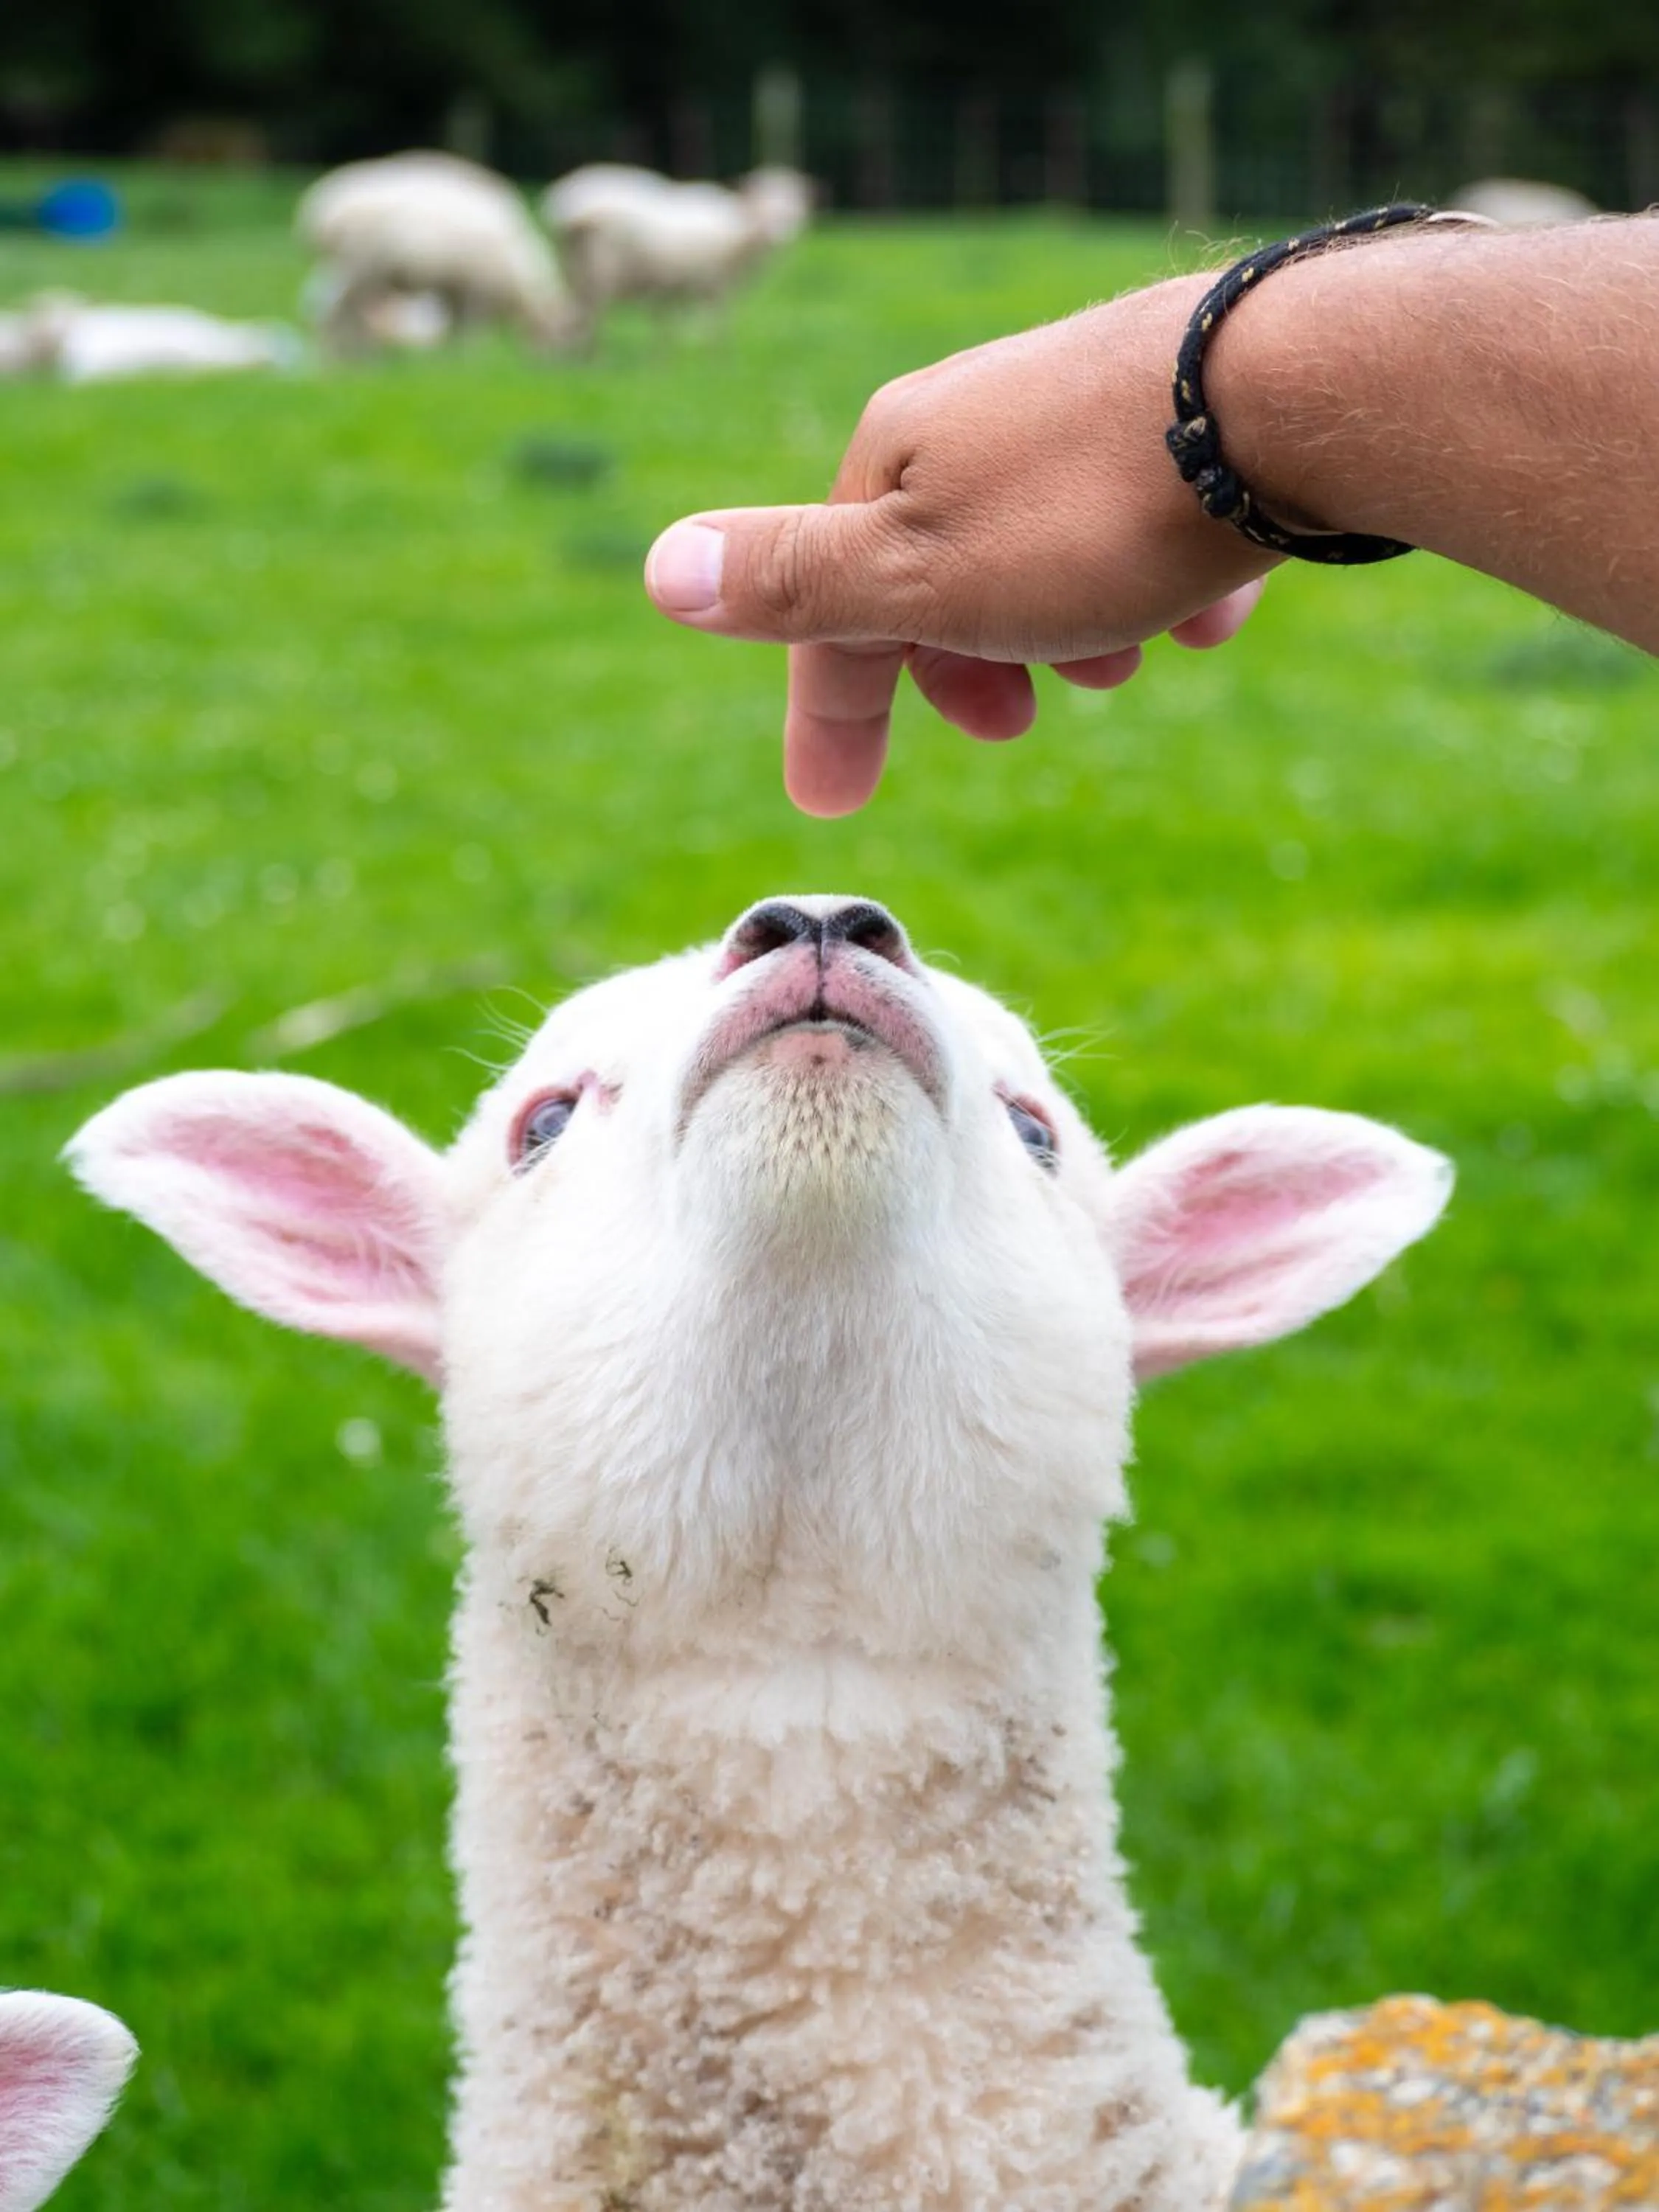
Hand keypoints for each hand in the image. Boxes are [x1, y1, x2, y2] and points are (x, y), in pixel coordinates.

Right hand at [644, 273, 1271, 814]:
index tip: (833, 805)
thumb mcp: (919, 572)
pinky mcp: (1182, 412)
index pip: (832, 605)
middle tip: (1017, 729)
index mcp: (896, 456)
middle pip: (939, 572)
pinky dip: (1156, 584)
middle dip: (961, 668)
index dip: (829, 712)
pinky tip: (1208, 614)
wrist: (1294, 395)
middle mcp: (978, 416)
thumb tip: (661, 570)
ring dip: (1068, 631)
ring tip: (1123, 667)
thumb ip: (794, 579)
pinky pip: (1146, 522)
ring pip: (1045, 552)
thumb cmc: (1092, 511)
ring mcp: (1081, 407)